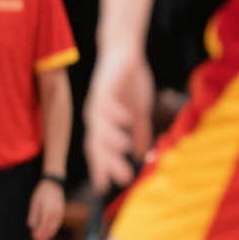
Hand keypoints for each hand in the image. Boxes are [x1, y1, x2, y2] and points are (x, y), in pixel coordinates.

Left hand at [27, 178, 65, 239]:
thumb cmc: (42, 192)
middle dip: (44, 236)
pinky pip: (57, 223)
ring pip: (54, 227)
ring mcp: (60, 212)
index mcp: (48, 210)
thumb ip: (34, 214)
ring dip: (49, 235)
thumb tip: (31, 226)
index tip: (34, 238)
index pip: (43, 225)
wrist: (53, 184)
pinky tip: (49, 233)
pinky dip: (53, 230)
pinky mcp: (61, 212)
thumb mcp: (34, 202)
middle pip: (50, 228)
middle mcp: (55, 213)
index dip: (39, 233)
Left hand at [84, 50, 152, 192]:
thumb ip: (138, 133)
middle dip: (110, 162)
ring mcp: (98, 102)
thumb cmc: (129, 82)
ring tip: (124, 150)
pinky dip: (115, 113)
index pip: (99, 151)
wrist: (124, 51)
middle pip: (98, 144)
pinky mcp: (103, 86)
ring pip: (100, 126)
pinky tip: (127, 120)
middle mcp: (96, 116)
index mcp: (102, 124)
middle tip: (124, 179)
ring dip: (112, 139)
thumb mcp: (137, 112)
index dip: (102, 169)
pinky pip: (106, 102)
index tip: (106, 188)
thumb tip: (142, 155)